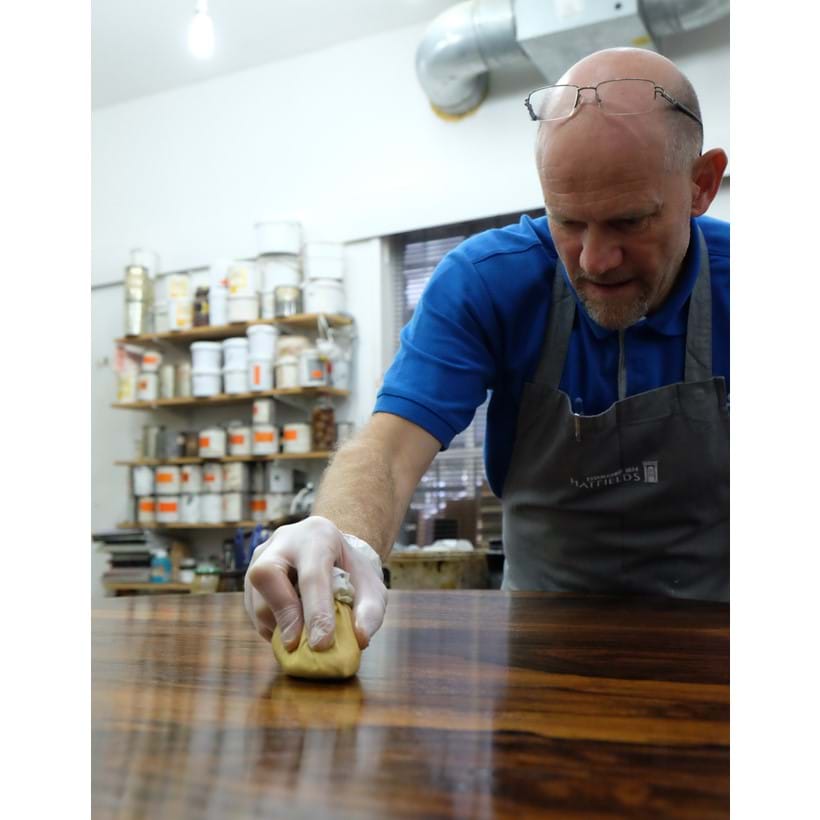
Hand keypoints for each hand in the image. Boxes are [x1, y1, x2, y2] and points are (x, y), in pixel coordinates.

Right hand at [244, 515, 387, 651]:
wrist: (332, 551)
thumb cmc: (351, 570)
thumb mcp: (371, 586)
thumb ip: (370, 611)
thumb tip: (359, 639)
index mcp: (318, 536)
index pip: (312, 575)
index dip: (315, 611)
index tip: (321, 644)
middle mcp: (284, 540)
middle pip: (267, 573)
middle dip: (282, 613)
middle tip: (296, 644)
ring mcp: (262, 555)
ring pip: (254, 594)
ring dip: (275, 625)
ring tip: (299, 639)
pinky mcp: (250, 575)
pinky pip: (252, 608)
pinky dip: (270, 626)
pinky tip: (290, 631)